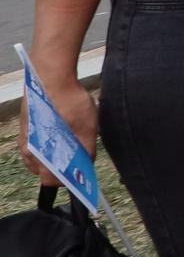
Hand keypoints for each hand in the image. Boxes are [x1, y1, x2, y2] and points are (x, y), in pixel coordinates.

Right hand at [17, 66, 95, 181]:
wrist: (50, 75)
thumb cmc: (67, 101)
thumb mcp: (86, 128)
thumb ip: (86, 149)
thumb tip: (87, 163)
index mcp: (38, 153)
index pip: (49, 180)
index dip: (67, 181)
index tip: (80, 176)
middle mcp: (27, 148)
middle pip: (45, 169)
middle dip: (62, 167)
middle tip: (79, 158)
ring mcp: (24, 137)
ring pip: (41, 156)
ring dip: (56, 155)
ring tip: (73, 144)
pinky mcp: (26, 127)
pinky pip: (38, 143)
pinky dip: (50, 143)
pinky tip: (64, 132)